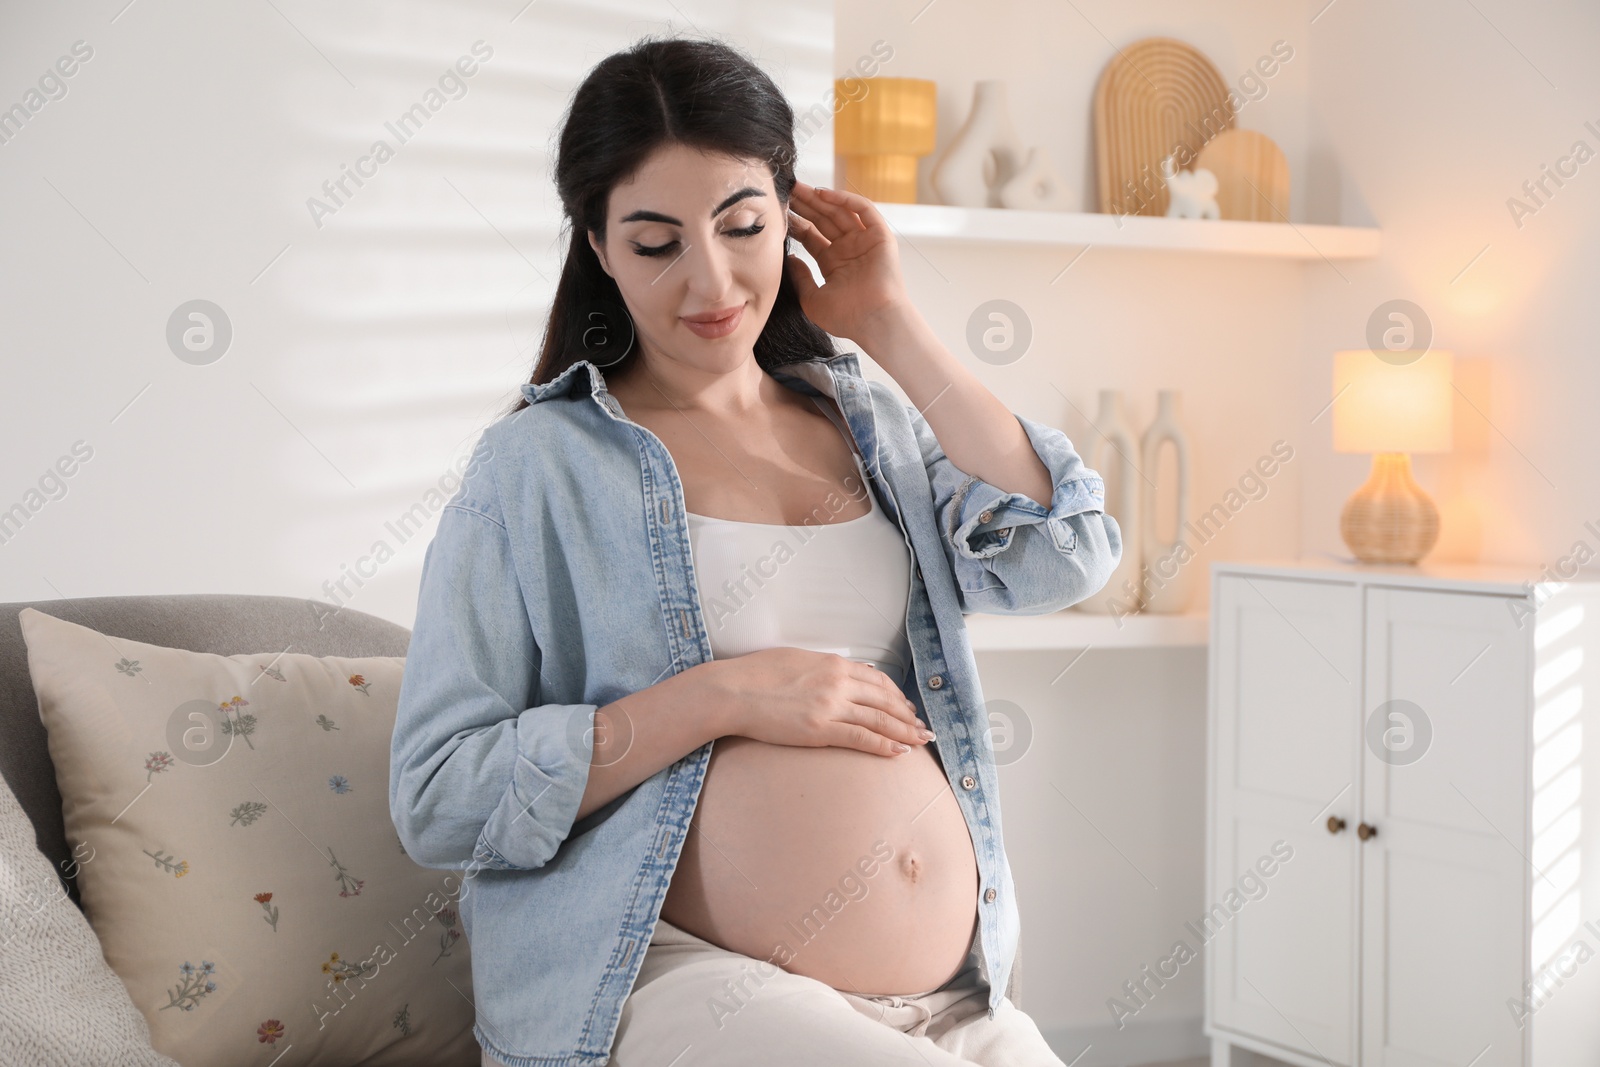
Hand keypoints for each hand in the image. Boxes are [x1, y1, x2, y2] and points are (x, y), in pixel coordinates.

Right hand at [698, 647, 933, 756]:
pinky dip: (884, 745)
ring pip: (879, 719)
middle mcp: (838, 682)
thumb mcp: (797, 660)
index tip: (906, 706)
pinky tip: (898, 752)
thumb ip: (823, 667)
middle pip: (885, 700)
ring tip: (920, 741)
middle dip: (907, 715)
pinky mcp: (820, 730)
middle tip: (922, 727)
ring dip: (904, 732)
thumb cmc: (757, 675)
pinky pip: (861, 738)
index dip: (897, 695)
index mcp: (833, 663)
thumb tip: (842, 673)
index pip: (877, 680)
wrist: (733, 691)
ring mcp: (831, 706)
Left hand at [784, 181, 910, 344]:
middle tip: (785, 190)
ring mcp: (865, 241)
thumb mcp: (812, 299)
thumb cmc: (846, 317)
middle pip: (823, 220)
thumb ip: (800, 278)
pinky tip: (822, 194)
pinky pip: (864, 210)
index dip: (795, 222)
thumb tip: (789, 259)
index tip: (778, 211)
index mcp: (833, 264)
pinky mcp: (880, 236)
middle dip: (805, 205)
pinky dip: (845, 199)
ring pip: (840, 212)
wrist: (874, 321)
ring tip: (798, 188)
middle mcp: (849, 250)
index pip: (811, 236)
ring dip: (819, 199)